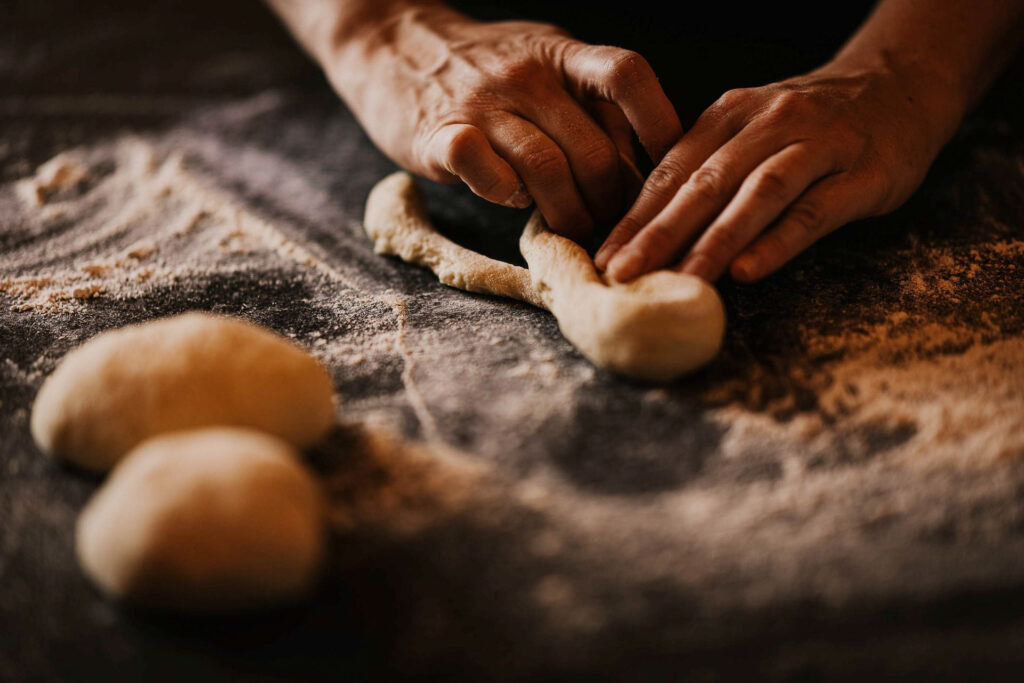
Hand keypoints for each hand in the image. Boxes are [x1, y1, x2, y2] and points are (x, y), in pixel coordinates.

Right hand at [327, 4, 679, 239]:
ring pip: (547, 169)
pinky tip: (510, 201)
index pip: (628, 76)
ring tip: (573, 232)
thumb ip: (589, 104)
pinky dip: (507, 197)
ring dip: (568, 215)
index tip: (669, 174)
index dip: (660, 126)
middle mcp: (526, 73)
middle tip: (611, 227)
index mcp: (562, 53)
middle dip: (612, 203)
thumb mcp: (546, 64)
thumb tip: (646, 164)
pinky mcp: (439, 134)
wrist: (394, 46)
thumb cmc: (484, 69)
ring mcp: (482, 102)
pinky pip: (488, 172)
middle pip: (594, 147)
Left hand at [594, 59, 964, 281]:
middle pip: (705, 183)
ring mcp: (818, 147)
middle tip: (623, 274)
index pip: (671, 170)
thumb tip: (645, 232)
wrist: (900, 85)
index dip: (634, 217)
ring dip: (715, 240)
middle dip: (658, 232)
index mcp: (728, 117)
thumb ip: (704, 171)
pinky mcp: (862, 175)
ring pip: (758, 194)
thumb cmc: (809, 125)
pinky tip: (750, 270)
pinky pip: (815, 210)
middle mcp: (768, 125)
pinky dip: (779, 240)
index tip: (602, 259)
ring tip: (681, 279)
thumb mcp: (748, 132)